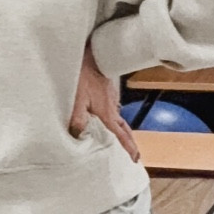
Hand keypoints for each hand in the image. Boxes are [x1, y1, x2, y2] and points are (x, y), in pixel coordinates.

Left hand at [69, 43, 139, 162]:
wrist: (95, 55)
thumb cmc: (85, 76)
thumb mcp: (78, 100)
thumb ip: (78, 119)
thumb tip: (79, 136)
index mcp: (107, 113)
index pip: (121, 135)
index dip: (129, 148)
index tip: (135, 158)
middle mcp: (113, 108)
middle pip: (125, 129)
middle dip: (130, 142)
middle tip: (135, 154)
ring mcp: (112, 99)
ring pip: (119, 118)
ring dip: (122, 129)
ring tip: (121, 139)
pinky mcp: (108, 91)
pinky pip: (113, 108)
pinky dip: (113, 117)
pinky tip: (106, 117)